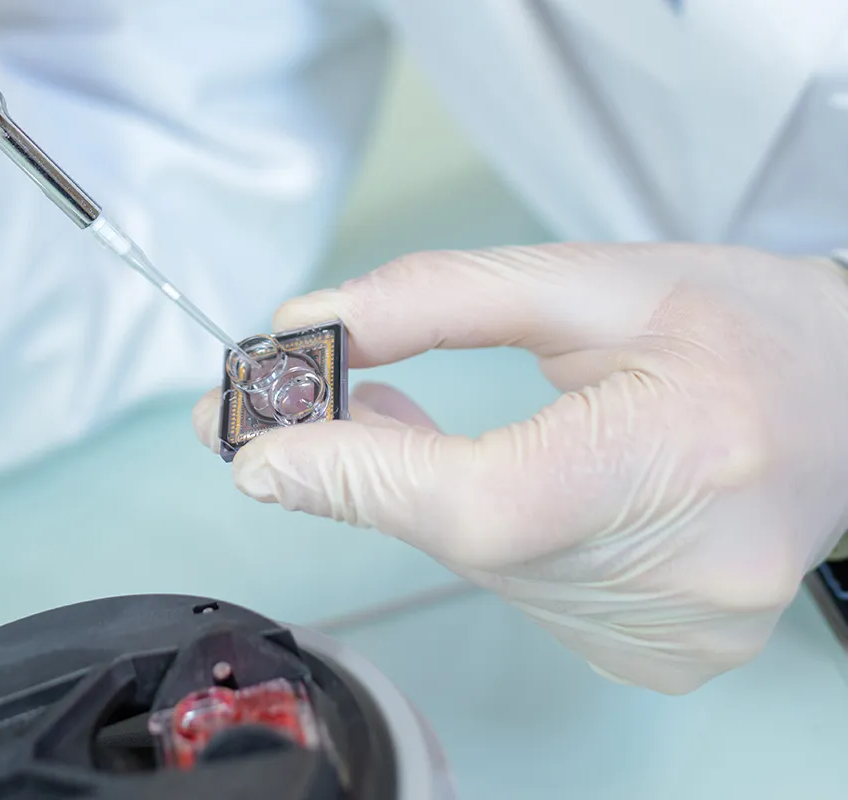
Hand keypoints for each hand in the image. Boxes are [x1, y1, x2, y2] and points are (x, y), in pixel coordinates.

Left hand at [193, 243, 847, 693]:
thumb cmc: (743, 331)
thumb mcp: (596, 280)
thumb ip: (441, 301)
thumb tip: (311, 330)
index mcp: (688, 453)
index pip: (485, 500)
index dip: (358, 479)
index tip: (255, 449)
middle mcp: (689, 570)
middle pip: (465, 537)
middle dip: (366, 471)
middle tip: (303, 409)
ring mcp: (673, 632)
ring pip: (481, 566)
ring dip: (428, 496)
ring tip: (411, 422)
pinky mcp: (656, 656)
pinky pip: (520, 591)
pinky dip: (481, 532)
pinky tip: (495, 478)